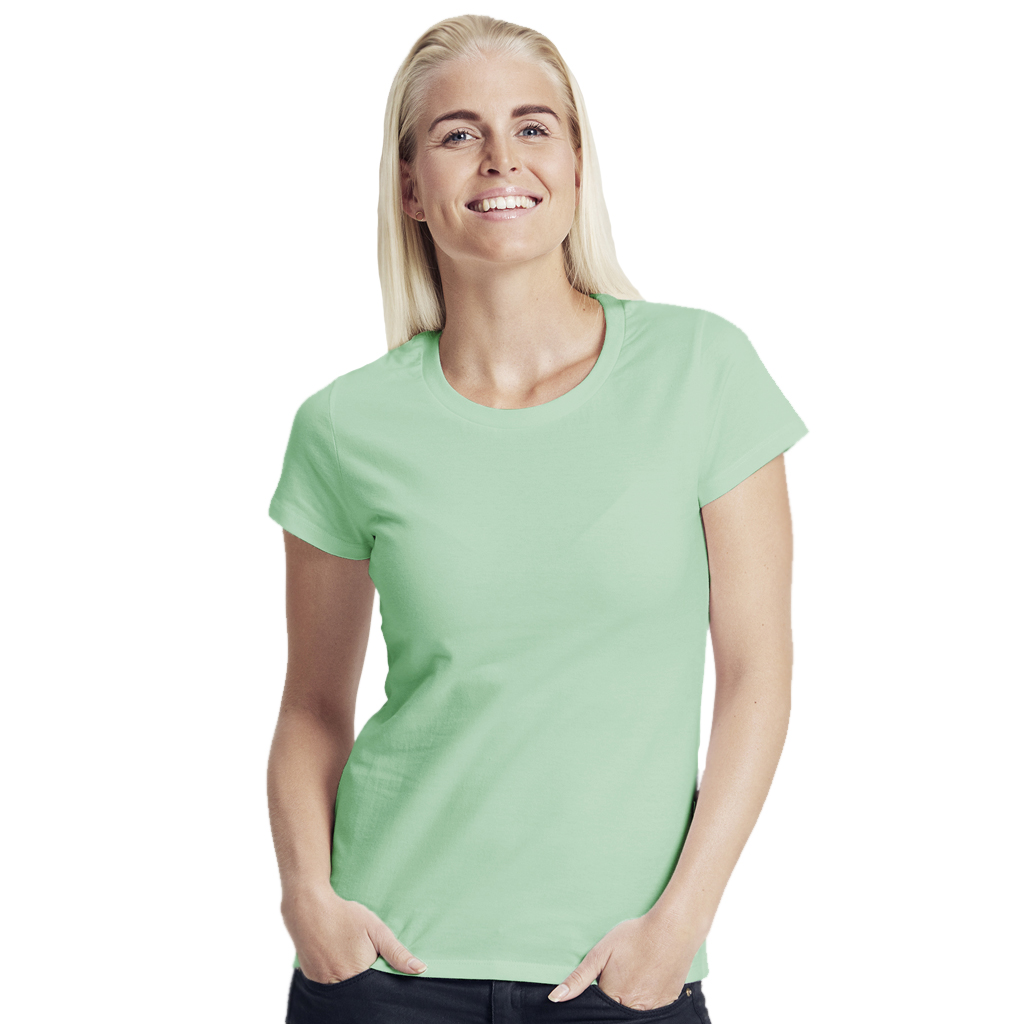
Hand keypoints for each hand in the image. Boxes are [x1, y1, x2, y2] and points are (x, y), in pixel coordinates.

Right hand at [281, 885, 426, 984]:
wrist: (308, 908)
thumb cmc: (345, 916)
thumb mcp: (376, 929)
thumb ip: (397, 952)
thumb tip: (420, 969)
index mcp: (358, 975)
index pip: (377, 988)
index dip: (381, 977)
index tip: (379, 963)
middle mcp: (338, 986)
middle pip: (360, 990)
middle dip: (365, 977)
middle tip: (360, 953)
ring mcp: (322, 984)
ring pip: (344, 988)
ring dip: (350, 976)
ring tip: (346, 953)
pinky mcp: (311, 979)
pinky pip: (328, 984)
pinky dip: (334, 974)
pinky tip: (334, 955)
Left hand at [547, 910, 700, 1010]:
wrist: (673, 929)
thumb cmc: (635, 936)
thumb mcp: (601, 952)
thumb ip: (579, 978)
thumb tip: (555, 997)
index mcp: (614, 997)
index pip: (598, 1008)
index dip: (599, 992)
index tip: (604, 978)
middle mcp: (633, 1009)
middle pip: (616, 1011)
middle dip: (615, 996)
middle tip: (623, 972)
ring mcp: (653, 1009)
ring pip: (634, 1012)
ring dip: (630, 997)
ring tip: (635, 973)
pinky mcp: (667, 1004)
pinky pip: (651, 1010)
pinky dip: (647, 997)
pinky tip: (648, 977)